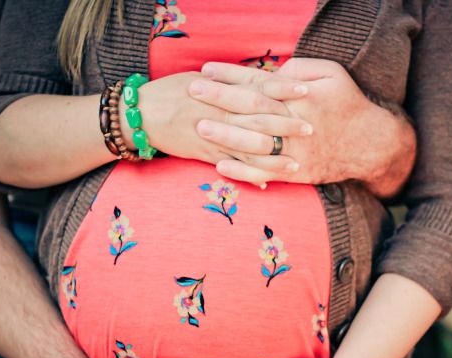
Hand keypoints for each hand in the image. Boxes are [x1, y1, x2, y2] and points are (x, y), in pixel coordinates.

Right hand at [127, 72, 311, 174]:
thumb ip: (231, 82)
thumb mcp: (200, 79)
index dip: (283, 89)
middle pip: (259, 118)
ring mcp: (212, 135)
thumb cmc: (172, 92)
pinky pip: (231, 166)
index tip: (305, 90)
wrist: (140, 114)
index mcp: (219, 88)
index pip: (257, 87)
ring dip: (274, 158)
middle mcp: (219, 111)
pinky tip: (267, 183)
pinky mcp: (204, 154)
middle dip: (286, 124)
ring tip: (296, 163)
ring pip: (249, 148)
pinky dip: (249, 175)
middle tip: (310, 129)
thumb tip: (262, 81)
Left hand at [192, 59, 415, 195]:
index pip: (258, 82)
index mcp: (301, 96)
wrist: (370, 144)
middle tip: (191, 92)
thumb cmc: (348, 104)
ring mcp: (296, 150)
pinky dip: (242, 171)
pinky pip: (265, 172)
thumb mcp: (332, 73)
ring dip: (225, 135)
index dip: (231, 75)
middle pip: (251, 109)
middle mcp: (296, 123)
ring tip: (198, 126)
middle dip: (219, 100)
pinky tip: (219, 165)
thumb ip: (299, 69)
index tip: (207, 69)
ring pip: (254, 142)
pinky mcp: (297, 172)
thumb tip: (271, 71)